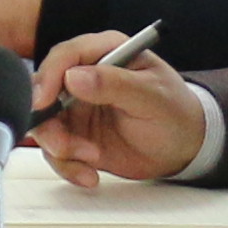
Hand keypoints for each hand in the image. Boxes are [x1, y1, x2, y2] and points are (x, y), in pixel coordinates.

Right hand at [26, 31, 204, 187]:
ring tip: (90, 160)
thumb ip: (115, 84)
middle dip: (48, 123)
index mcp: (105, 53)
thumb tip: (74, 77)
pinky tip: (90, 174)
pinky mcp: (74, 134)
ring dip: (60, 148)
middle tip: (64, 146)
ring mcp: (76, 107)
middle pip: (44, 92)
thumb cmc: (176, 113)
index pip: (64, 57)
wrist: (184, 147)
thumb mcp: (153, 96)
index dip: (48, 78)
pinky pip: (55, 151)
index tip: (43, 103)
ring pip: (45, 124)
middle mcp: (85, 77)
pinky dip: (67, 166)